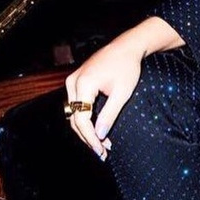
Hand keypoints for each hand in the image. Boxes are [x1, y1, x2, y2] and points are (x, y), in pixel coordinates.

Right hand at [64, 16, 182, 159]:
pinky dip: (85, 118)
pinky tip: (97, 129)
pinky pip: (77, 105)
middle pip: (74, 118)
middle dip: (88, 137)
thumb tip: (100, 135)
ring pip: (74, 113)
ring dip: (86, 129)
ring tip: (102, 144)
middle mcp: (73, 83)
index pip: (81, 119)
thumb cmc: (127, 67)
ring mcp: (73, 81)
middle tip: (102, 152)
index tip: (100, 150)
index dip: (90, 138)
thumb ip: (110, 114)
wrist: (126, 47)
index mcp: (83, 84)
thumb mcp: (122, 93)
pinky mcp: (76, 81)